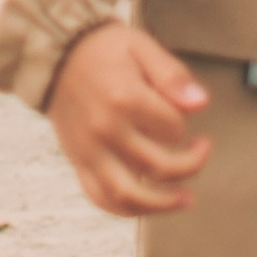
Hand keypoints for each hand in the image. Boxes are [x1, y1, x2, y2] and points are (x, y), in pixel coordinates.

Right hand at [46, 21, 210, 217]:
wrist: (54, 54)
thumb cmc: (102, 50)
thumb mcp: (141, 47)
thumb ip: (172, 75)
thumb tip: (201, 105)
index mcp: (124, 99)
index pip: (173, 128)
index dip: (184, 121)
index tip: (181, 108)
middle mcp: (106, 130)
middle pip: (160, 166)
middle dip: (191, 162)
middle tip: (202, 149)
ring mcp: (90, 151)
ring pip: (130, 196)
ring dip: (163, 204)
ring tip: (186, 199)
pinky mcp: (78, 162)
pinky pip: (102, 199)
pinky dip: (127, 209)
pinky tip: (149, 205)